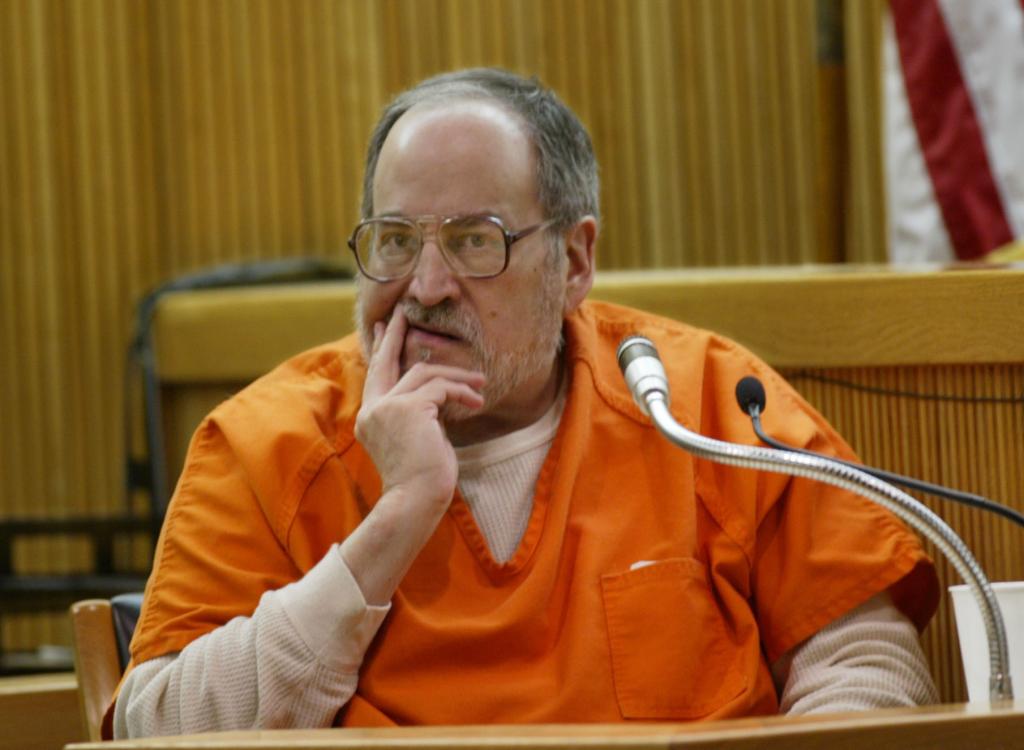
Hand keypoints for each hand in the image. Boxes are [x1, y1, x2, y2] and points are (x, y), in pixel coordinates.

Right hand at [355, 308, 484, 508]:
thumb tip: (438, 392)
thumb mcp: (417, 438)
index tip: (385, 327)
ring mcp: (389, 407)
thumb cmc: (421, 478)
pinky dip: (461, 392)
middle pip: (388, 361)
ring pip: (424, 372)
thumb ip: (417, 412)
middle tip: (405, 313)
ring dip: (456, 377)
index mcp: (371, 417)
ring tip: (480, 385)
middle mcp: (374, 408)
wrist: (415, 501)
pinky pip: (441, 388)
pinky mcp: (410, 408)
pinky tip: (476, 402)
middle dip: (397, 334)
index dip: (383, 349)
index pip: (376, 374)